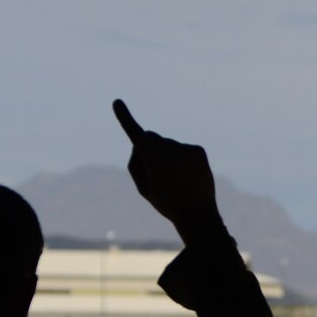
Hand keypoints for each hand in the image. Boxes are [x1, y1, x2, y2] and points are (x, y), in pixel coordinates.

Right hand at [113, 100, 222, 240]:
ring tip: (176, 177)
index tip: (117, 102)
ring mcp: (186, 150)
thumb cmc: (166, 202)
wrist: (198, 214)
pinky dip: (181, 156)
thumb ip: (135, 164)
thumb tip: (138, 144)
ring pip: (167, 143)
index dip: (125, 119)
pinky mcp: (198, 150)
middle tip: (155, 169)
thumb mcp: (143, 188)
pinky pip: (182, 147)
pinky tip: (187, 173)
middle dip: (148, 146)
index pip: (137, 136)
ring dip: (167, 154)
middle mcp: (171, 152)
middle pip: (151, 137)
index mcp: (155, 162)